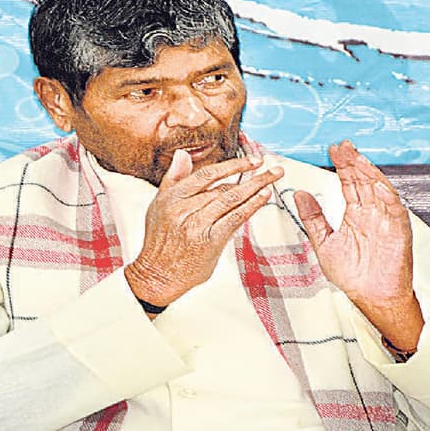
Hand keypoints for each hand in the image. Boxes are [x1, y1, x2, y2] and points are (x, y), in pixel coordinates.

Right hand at [125, 150, 283, 309]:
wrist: (157, 275)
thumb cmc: (159, 242)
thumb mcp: (159, 205)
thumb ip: (173, 179)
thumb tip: (182, 154)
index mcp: (172, 197)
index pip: (207, 174)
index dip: (232, 165)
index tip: (251, 160)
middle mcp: (184, 208)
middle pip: (223, 187)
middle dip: (251, 176)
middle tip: (271, 168)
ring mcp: (197, 224)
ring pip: (231, 199)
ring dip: (256, 186)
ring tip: (273, 178)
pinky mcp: (210, 241)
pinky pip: (235, 218)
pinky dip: (251, 205)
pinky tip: (264, 196)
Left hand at [293, 140, 422, 349]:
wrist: (371, 298)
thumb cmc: (352, 275)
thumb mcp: (324, 243)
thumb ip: (313, 218)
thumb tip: (300, 194)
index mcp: (356, 214)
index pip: (349, 183)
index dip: (343, 165)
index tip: (333, 149)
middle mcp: (372, 213)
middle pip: (363, 181)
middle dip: (353, 162)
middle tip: (342, 146)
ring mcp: (386, 221)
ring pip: (379, 190)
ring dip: (369, 173)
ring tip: (357, 158)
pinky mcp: (399, 232)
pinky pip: (395, 210)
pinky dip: (387, 196)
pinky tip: (377, 184)